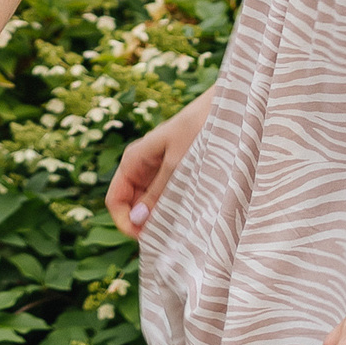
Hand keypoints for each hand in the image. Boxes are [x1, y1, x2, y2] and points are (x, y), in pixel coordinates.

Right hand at [106, 89, 212, 238]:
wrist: (230, 106)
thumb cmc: (201, 128)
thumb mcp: (178, 164)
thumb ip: (157, 193)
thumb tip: (137, 220)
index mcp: (134, 160)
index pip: (115, 200)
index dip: (126, 222)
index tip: (148, 238)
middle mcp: (143, 166)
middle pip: (132, 205)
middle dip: (145, 223)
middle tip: (171, 237)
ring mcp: (160, 169)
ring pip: (151, 203)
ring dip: (162, 217)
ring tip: (184, 226)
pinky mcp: (178, 172)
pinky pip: (168, 196)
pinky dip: (175, 208)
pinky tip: (192, 214)